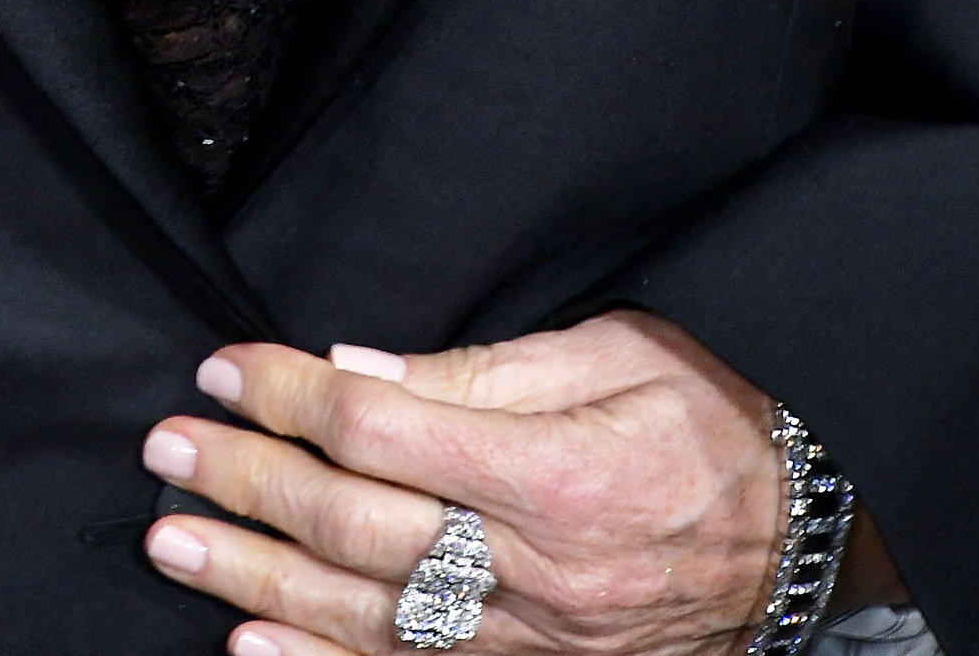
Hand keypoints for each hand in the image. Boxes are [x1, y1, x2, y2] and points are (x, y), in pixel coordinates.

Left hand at [139, 311, 788, 655]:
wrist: (815, 531)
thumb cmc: (714, 414)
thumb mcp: (612, 351)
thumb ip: (481, 370)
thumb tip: (358, 371)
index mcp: (554, 473)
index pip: (380, 431)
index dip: (289, 397)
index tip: (222, 369)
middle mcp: (539, 573)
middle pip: (357, 530)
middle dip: (248, 485)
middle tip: (163, 452)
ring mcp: (538, 644)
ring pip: (368, 620)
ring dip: (256, 584)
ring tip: (173, 547)